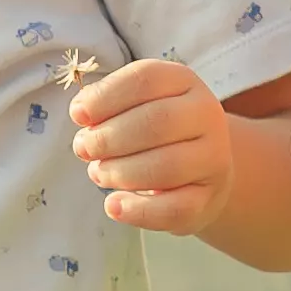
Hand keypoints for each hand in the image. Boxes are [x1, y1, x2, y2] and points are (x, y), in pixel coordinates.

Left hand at [68, 54, 234, 233]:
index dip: (105, 97)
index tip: (78, 115)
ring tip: (98, 173)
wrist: (200, 171)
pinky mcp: (208, 198)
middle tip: (84, 149)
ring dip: (119, 172)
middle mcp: (207, 115)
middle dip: (109, 138)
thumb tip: (81, 112)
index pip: (145, 79)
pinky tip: (113, 205)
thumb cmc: (156, 133)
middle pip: (156, 122)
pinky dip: (137, 210)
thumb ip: (107, 104)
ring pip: (165, 167)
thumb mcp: (135, 106)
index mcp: (184, 82)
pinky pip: (173, 208)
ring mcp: (213, 158)